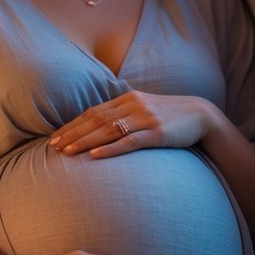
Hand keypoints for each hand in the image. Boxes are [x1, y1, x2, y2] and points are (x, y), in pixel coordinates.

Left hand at [50, 91, 219, 157]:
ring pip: (108, 131)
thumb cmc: (169, 116)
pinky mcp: (157, 133)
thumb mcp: (144, 109)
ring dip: (85, 141)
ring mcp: (145, 118)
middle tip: (54, 147)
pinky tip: (95, 155)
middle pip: (96, 120)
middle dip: (73, 134)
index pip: (93, 112)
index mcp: (127, 99)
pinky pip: (130, 142)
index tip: (55, 137)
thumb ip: (123, 114)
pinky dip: (111, 149)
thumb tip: (99, 127)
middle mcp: (133, 106)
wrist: (201, 115)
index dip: (73, 125)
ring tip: (67, 152)